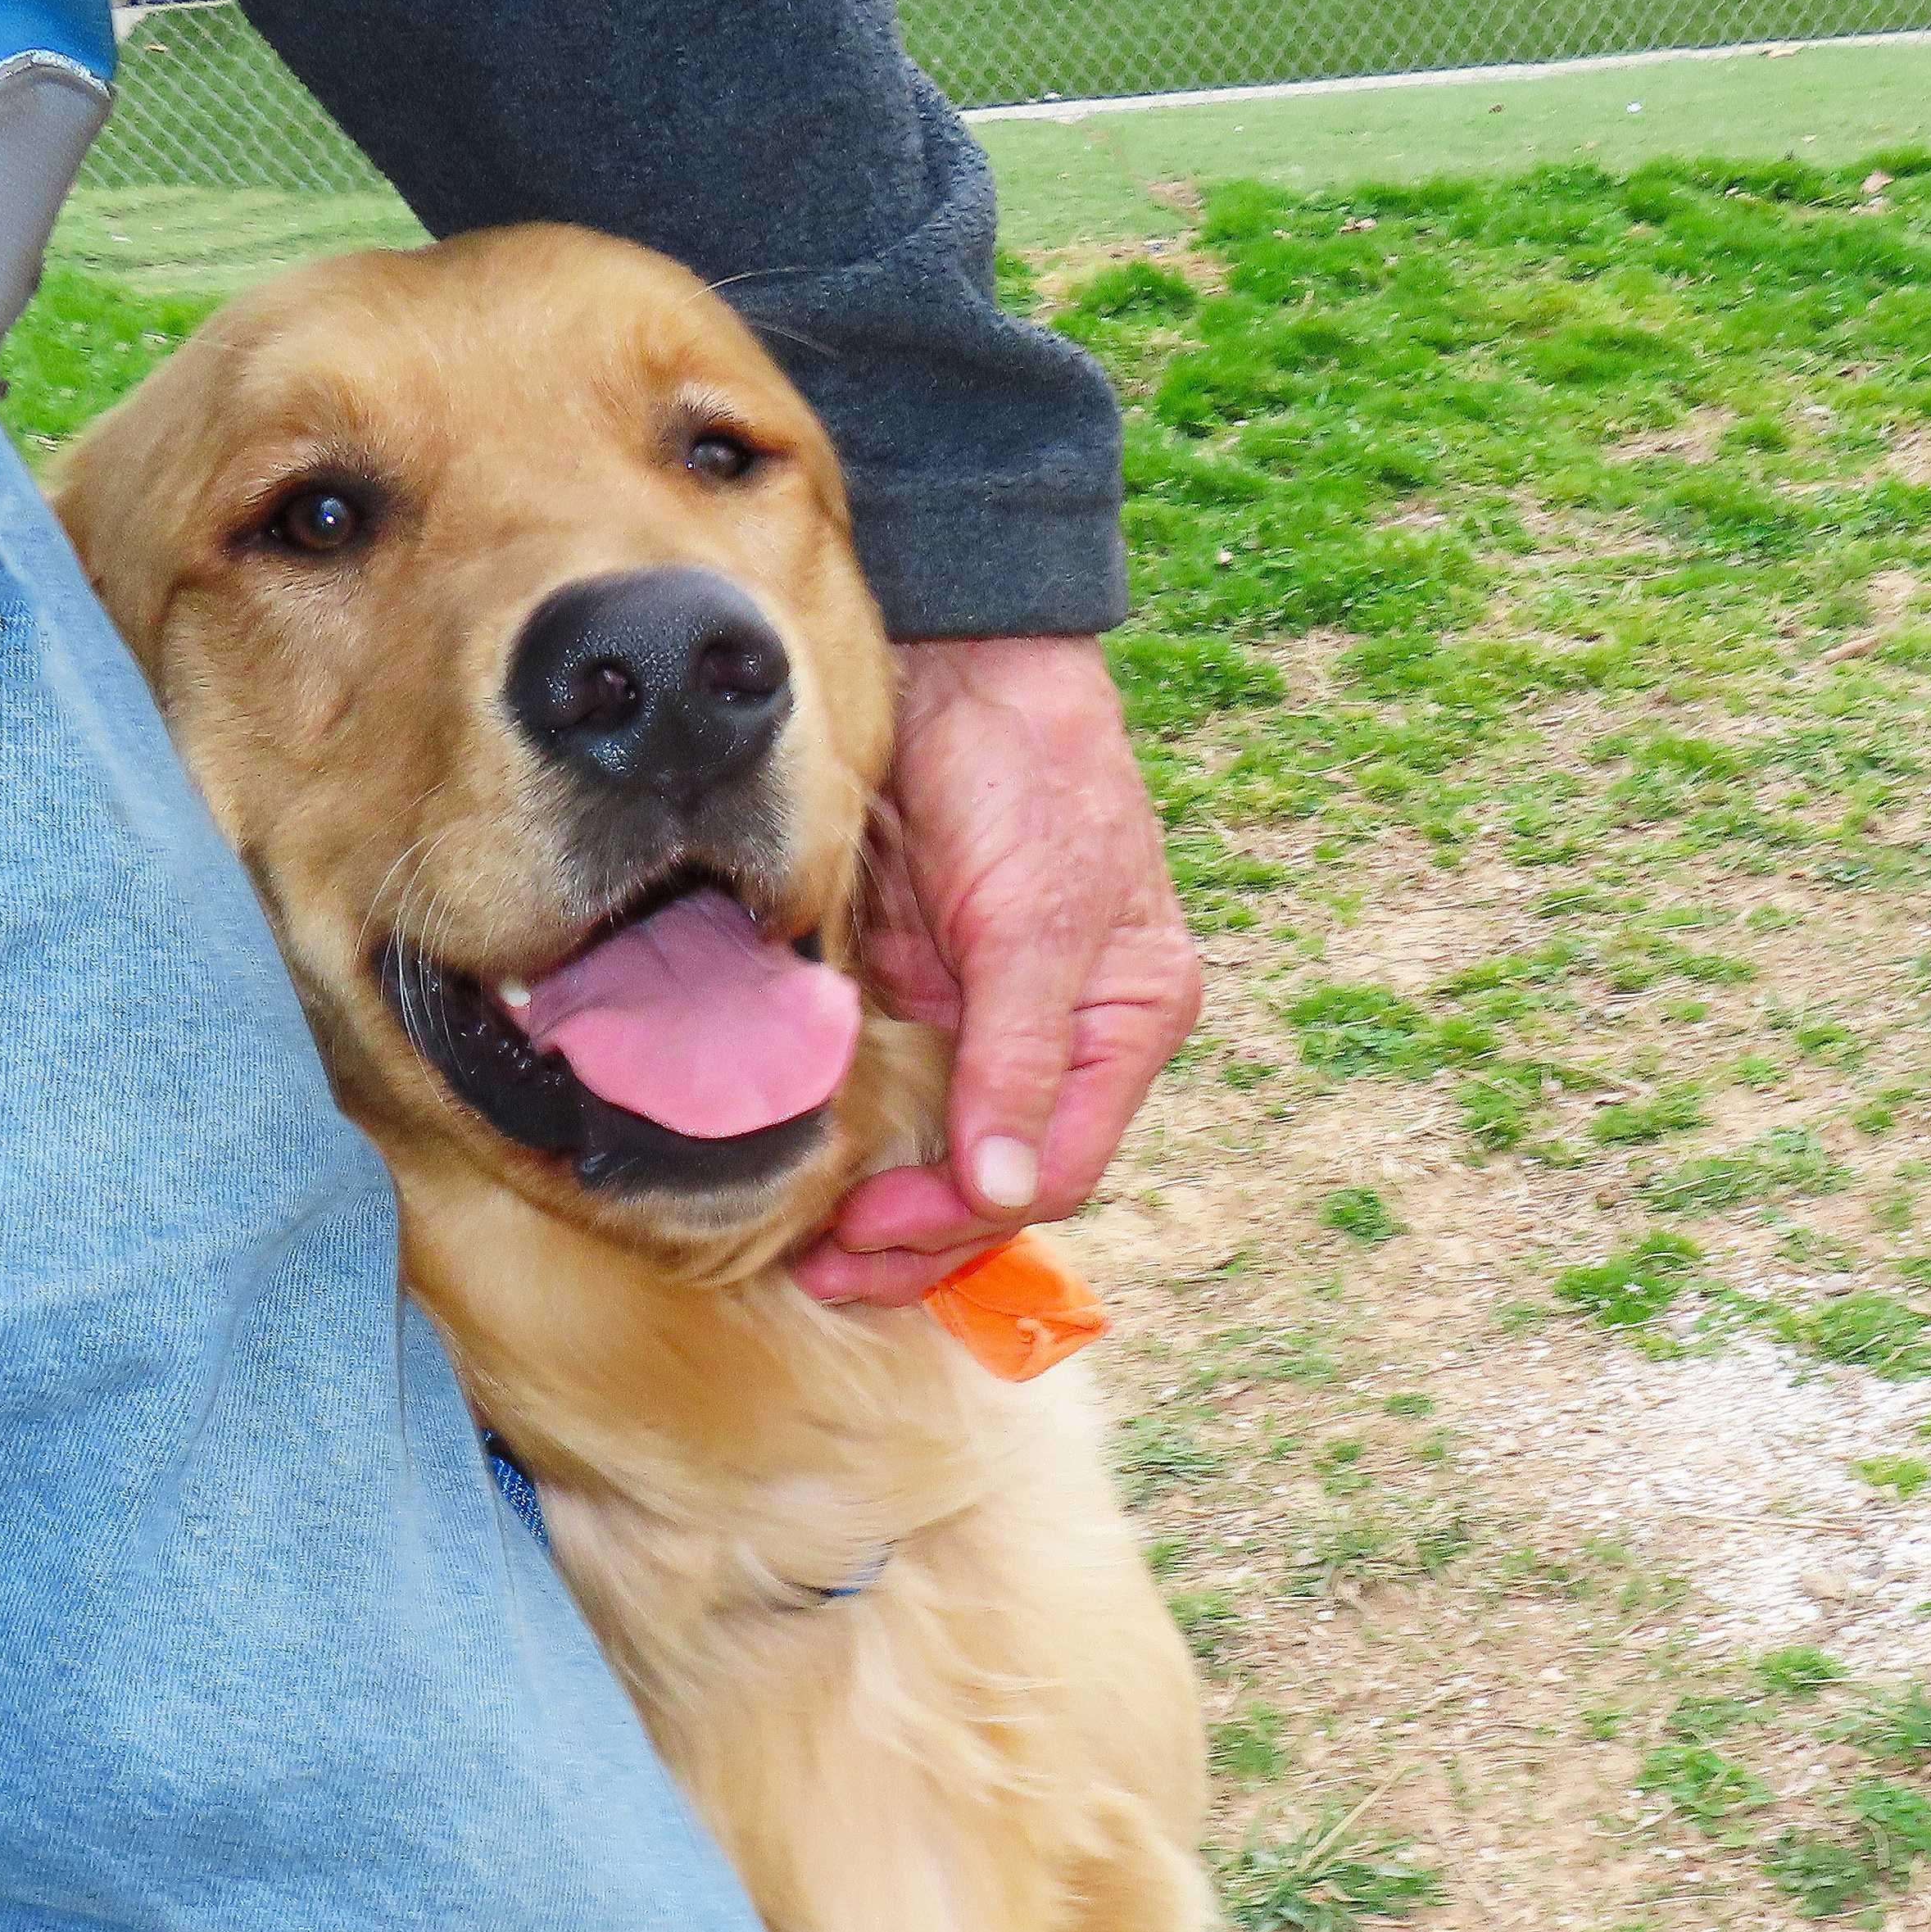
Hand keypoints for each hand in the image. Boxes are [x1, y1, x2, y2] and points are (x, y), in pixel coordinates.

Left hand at [793, 635, 1200, 1305]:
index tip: (869, 1231)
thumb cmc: (1028, 773)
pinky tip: (805, 1179)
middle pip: (998, 1181)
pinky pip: (892, 1095)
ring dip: (881, 1210)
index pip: (1055, 1167)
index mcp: (1125, 1025)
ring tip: (807, 1253)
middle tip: (823, 1270)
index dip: (962, 1216)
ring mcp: (986, 1017)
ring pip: (942, 1153)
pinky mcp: (919, 989)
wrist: (956, 661)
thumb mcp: (1037, 920)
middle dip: (916, 1238)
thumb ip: (1022, 1057)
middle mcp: (1064, 1036)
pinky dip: (855, 1146)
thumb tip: (1009, 1191)